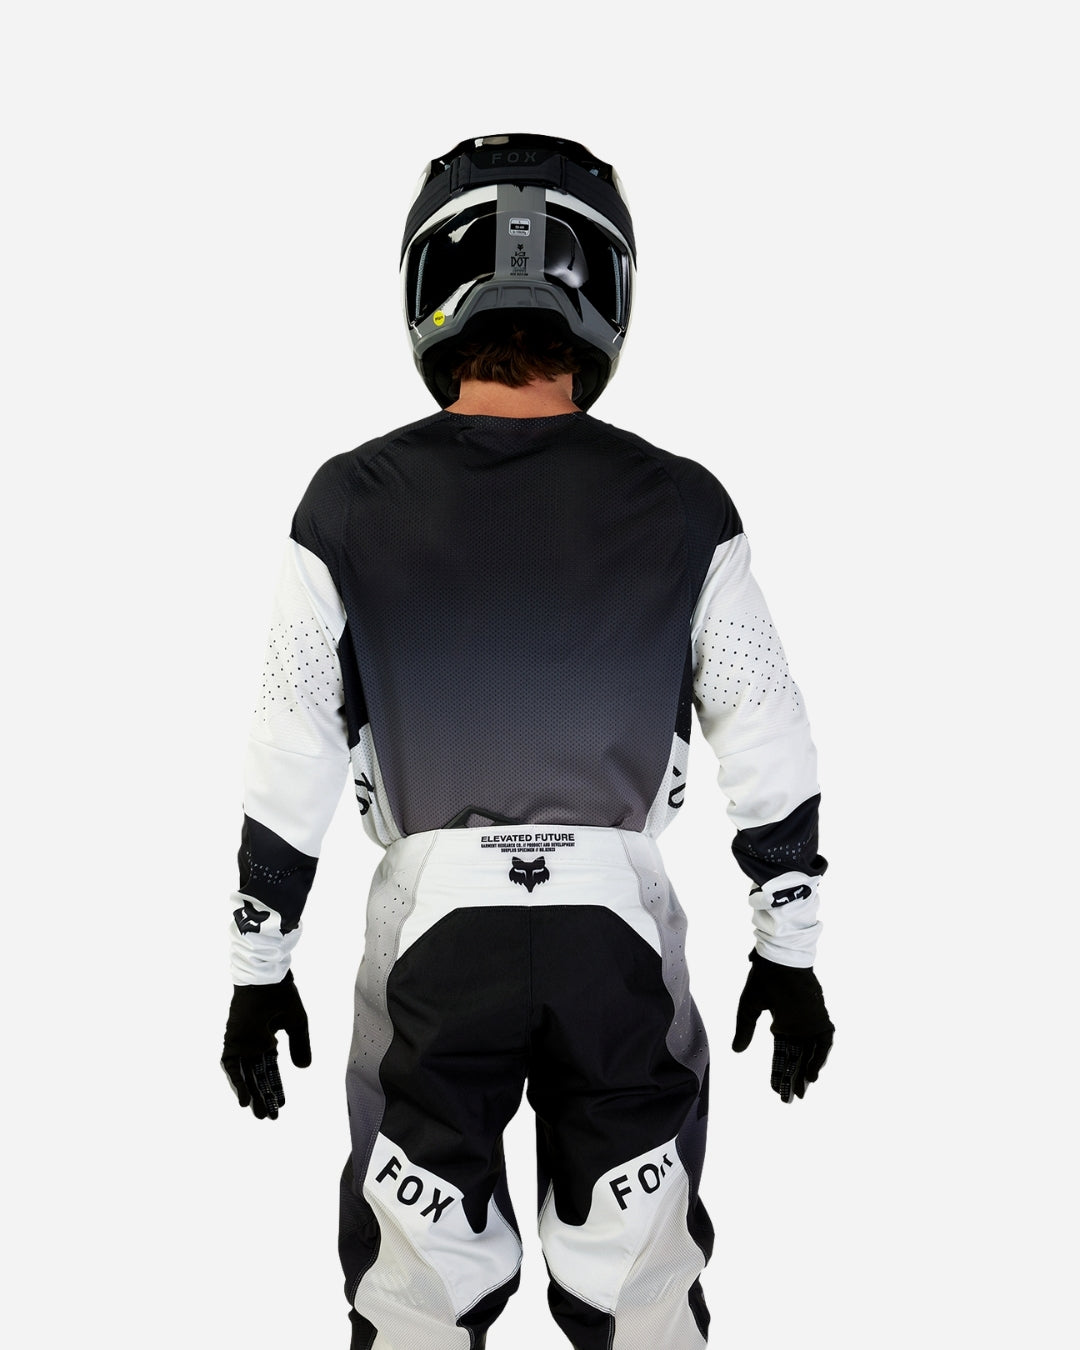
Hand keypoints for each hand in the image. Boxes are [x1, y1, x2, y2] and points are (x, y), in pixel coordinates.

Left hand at [221, 969, 311, 1118]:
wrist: (265, 978)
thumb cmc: (281, 995)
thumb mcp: (297, 1024)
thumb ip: (300, 1045)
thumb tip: (303, 1069)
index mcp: (268, 1039)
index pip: (271, 1069)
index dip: (275, 1087)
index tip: (281, 1105)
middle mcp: (253, 1044)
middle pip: (258, 1076)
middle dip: (264, 1096)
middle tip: (269, 1117)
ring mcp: (242, 1043)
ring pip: (246, 1075)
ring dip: (251, 1094)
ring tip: (259, 1113)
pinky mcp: (233, 1041)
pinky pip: (232, 1066)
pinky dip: (237, 1082)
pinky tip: (244, 1099)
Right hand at [731, 950, 833, 1102]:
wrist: (779, 960)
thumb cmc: (764, 980)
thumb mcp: (748, 1009)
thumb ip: (745, 1030)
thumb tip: (737, 1051)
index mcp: (782, 1021)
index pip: (782, 1051)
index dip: (779, 1070)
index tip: (775, 1088)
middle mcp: (798, 1024)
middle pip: (797, 1056)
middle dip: (793, 1077)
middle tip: (789, 1098)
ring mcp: (810, 1022)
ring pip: (810, 1053)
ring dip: (806, 1072)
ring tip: (800, 1091)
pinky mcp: (819, 1018)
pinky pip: (823, 1043)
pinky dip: (819, 1058)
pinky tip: (812, 1075)